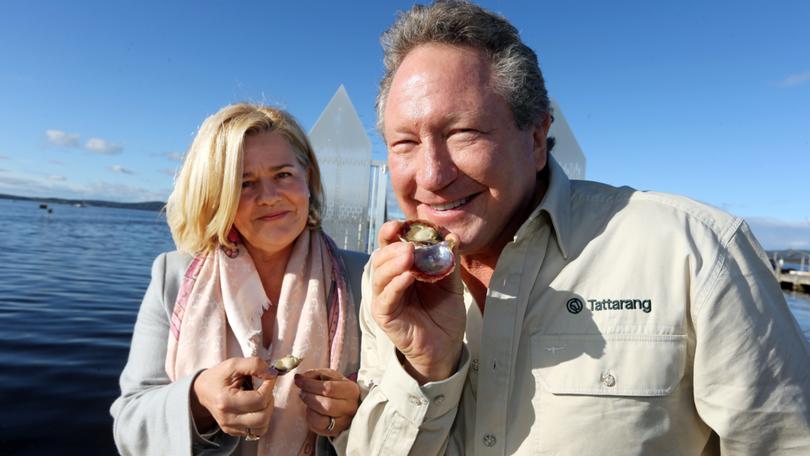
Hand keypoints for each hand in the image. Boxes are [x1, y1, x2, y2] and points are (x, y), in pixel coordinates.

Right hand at [190, 357, 276, 437]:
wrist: (201, 391)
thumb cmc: (219, 376)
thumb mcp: (234, 364)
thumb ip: (254, 365)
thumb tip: (272, 374)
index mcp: (226, 401)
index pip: (259, 400)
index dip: (269, 386)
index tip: (269, 376)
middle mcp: (227, 418)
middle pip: (263, 417)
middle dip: (270, 400)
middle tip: (265, 388)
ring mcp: (230, 427)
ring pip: (262, 427)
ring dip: (267, 411)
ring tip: (261, 398)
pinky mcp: (233, 432)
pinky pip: (256, 430)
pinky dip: (261, 418)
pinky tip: (254, 406)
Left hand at [294, 368, 359, 436]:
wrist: (347, 403)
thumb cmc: (337, 387)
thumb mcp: (330, 376)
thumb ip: (315, 374)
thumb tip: (299, 378)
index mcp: (351, 390)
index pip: (329, 388)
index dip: (310, 384)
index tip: (298, 380)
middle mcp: (350, 408)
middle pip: (326, 405)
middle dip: (309, 397)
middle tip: (302, 392)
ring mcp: (344, 422)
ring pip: (321, 420)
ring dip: (309, 409)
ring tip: (307, 401)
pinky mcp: (335, 432)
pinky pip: (317, 428)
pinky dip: (310, 418)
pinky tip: (311, 410)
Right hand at [371, 220, 465, 383]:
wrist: (447, 345)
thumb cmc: (444, 312)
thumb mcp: (451, 283)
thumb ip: (449, 260)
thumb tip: (452, 236)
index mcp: (402, 268)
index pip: (390, 245)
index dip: (391, 232)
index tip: (400, 223)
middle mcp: (389, 281)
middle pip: (381, 257)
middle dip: (394, 247)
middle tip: (410, 244)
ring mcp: (385, 298)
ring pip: (379, 275)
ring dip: (393, 262)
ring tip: (409, 254)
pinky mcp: (385, 316)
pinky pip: (386, 298)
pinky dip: (395, 285)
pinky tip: (408, 277)